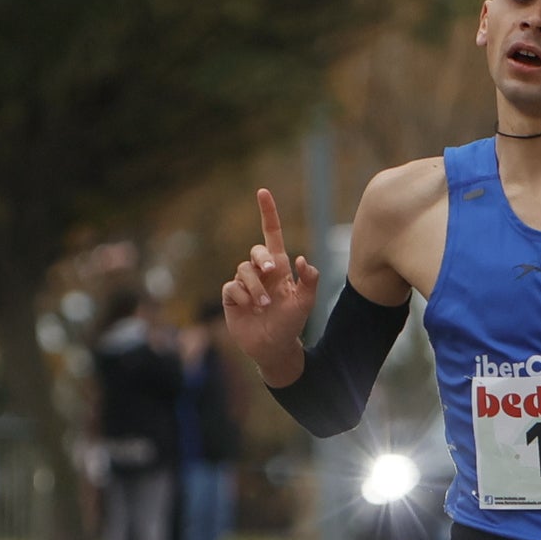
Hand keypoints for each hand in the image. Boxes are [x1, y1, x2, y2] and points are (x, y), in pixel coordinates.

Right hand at [219, 188, 322, 382]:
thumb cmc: (290, 323)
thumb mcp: (306, 302)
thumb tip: (301, 259)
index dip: (268, 213)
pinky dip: (243, 296)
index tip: (263, 192)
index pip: (271, 234)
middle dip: (262, 257)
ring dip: (256, 286)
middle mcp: (260, 272)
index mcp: (279, 268)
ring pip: (244, 270)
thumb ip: (309, 281)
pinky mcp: (231, 297)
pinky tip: (251, 308)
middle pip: (256, 250)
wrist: (273, 347)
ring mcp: (245, 284)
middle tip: (272, 271)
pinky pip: (232, 287)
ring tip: (264, 305)